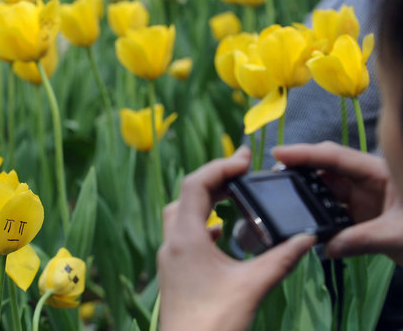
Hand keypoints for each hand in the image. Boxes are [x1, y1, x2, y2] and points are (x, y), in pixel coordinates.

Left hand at [158, 147, 315, 330]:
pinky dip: (201, 223)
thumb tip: (307, 239)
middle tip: (243, 171)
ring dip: (205, 198)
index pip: (196, 184)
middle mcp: (172, 242)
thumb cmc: (214, 322)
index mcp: (185, 237)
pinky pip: (183, 233)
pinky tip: (219, 232)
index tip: (245, 160)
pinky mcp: (173, 270)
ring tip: (233, 194)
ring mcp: (169, 257)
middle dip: (215, 178)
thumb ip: (281, 259)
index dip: (220, 166)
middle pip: (188, 194)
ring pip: (181, 213)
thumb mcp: (252, 287)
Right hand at [273, 141, 402, 264]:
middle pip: (327, 166)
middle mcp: (368, 179)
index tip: (279, 154)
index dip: (306, 153)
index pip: (336, 157)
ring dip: (306, 190)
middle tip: (273, 175)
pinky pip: (332, 205)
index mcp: (380, 173)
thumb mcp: (398, 237)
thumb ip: (361, 240)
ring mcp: (364, 194)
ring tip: (283, 195)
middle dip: (300, 167)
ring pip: (327, 185)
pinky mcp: (361, 211)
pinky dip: (317, 210)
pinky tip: (304, 215)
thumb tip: (326, 247)